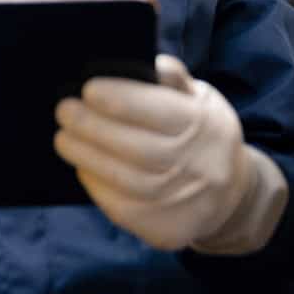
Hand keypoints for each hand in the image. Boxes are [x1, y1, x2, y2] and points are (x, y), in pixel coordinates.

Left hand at [54, 55, 286, 252]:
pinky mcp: (166, 230)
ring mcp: (183, 202)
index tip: (88, 89)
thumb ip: (175, 80)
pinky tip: (82, 167)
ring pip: (125, 181)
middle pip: (137, 148)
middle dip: (93, 127)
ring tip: (63, 138)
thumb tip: (153, 62)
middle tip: (64, 110)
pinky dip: (96, 185)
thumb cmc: (202, 134)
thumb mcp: (201, 100)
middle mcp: (198, 167)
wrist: (230, 197)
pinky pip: (122, 208)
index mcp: (204, 126)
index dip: (120, 99)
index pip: (159, 111)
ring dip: (86, 156)